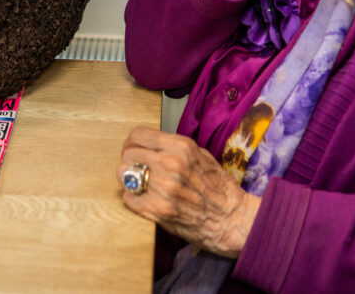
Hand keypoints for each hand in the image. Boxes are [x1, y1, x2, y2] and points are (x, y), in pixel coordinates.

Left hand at [117, 126, 260, 259]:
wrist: (231, 218)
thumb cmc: (217, 187)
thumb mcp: (199, 154)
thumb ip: (172, 147)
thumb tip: (147, 144)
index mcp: (181, 147)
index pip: (138, 135)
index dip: (132, 142)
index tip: (133, 149)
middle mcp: (170, 164)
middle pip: (128, 154)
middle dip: (130, 161)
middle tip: (137, 170)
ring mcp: (163, 188)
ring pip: (123, 174)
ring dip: (130, 179)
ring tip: (141, 184)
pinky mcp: (158, 209)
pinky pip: (128, 197)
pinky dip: (134, 199)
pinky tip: (146, 199)